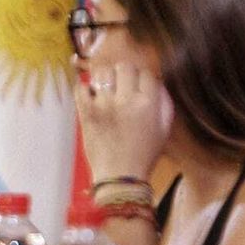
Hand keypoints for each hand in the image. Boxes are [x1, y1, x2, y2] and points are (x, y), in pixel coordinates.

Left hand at [74, 61, 173, 182]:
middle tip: (122, 86)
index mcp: (148, 104)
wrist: (120, 177)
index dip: (143, 78)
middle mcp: (126, 100)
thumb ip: (163, 104)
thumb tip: (156, 83)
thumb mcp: (164, 129)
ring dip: (105, 78)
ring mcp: (103, 105)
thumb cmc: (144, 155)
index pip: (147, 73)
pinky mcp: (86, 112)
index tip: (139, 86)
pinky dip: (85, 89)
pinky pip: (81, 88)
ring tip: (106, 90)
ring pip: (103, 73)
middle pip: (125, 67)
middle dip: (125, 74)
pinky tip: (91, 96)